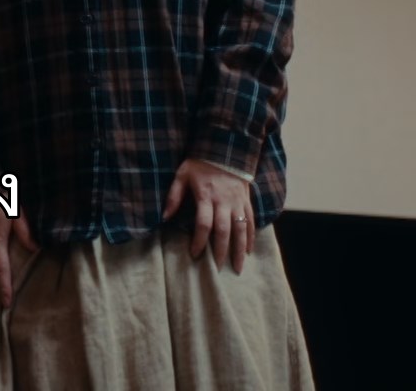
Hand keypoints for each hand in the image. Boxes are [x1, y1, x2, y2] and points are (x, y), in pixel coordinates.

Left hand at [163, 158, 254, 273]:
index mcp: (206, 196)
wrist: (224, 148)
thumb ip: (173, 196)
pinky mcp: (246, 200)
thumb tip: (165, 217)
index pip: (204, 223)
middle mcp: (223, 201)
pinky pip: (250, 220)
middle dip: (221, 250)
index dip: (200, 240)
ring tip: (238, 267)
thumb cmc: (199, 163)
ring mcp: (237, 201)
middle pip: (224, 230)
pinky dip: (251, 236)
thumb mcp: (182, 175)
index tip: (195, 254)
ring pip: (241, 229)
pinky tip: (249, 250)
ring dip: (239, 249)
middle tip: (219, 268)